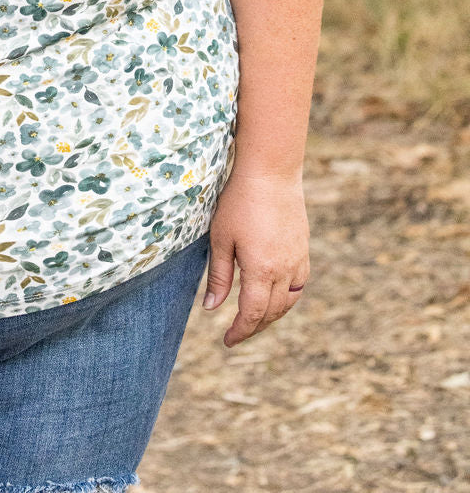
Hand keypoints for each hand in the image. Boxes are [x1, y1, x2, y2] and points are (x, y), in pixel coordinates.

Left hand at [202, 168, 309, 346]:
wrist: (271, 172)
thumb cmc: (239, 202)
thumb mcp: (221, 238)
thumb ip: (218, 276)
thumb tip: (211, 309)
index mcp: (261, 270)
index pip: (252, 314)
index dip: (240, 331)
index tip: (227, 341)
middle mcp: (284, 270)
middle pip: (271, 312)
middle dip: (253, 327)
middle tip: (236, 333)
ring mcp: (298, 260)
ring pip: (288, 302)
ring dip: (272, 315)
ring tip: (254, 319)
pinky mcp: (303, 250)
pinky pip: (298, 285)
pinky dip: (287, 298)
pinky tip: (275, 296)